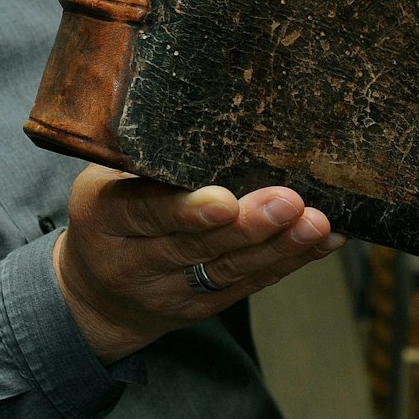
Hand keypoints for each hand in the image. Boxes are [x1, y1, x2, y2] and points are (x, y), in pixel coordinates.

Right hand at [52, 166, 342, 363]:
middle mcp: (134, 262)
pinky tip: (323, 240)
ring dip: (279, 247)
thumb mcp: (105, 178)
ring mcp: (171, 291)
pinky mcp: (204, 306)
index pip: (144, 213)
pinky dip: (290, 260)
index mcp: (103, 218)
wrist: (95, 295)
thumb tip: (208, 112)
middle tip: (288, 203)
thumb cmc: (109, 212)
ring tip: (316, 223)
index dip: (186, 210)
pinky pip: (250, 283)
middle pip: (195, 247)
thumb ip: (146, 159)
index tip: (226, 200)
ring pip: (230, 270)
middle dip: (247, 226)